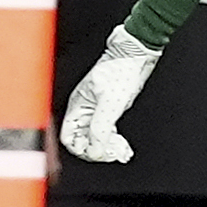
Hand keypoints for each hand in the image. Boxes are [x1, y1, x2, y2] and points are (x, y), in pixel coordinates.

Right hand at [59, 25, 162, 163]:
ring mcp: (96, 110)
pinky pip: (107, 132)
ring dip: (108, 148)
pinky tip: (124, 147)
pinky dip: (114, 142)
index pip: (69, 137)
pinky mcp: (109, 110)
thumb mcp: (110, 102)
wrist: (137, 54)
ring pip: (96, 138)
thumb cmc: (121, 69)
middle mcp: (84, 110)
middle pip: (83, 141)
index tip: (98, 151)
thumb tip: (95, 149)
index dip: (81, 148)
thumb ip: (100, 127)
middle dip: (98, 150)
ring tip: (122, 152)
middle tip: (115, 152)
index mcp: (78, 106)